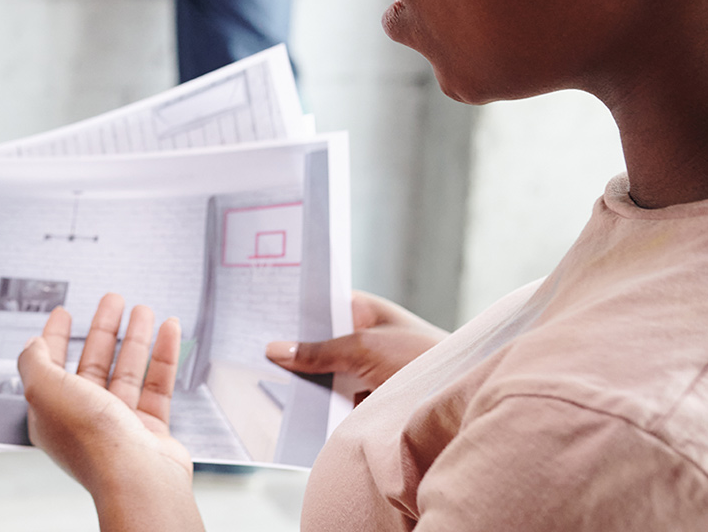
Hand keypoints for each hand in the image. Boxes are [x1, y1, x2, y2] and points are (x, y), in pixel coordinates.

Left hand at [19, 294, 196, 527]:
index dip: (55, 336)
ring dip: (135, 338)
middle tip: (113, 301)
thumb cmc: (90, 440)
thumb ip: (33, 361)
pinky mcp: (151, 430)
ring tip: (143, 310)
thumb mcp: (43, 389)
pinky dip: (164, 356)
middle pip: (92, 363)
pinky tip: (169, 330)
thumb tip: (32, 343)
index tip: (64, 312)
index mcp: (51, 413)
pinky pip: (157, 385)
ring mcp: (118, 425)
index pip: (50, 366)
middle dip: (102, 329)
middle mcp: (84, 419)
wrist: (136, 478)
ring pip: (127, 371)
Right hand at [265, 291, 447, 404]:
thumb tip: (276, 349)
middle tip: (248, 346)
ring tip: (257, 376)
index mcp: (366, 312)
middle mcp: (363, 338)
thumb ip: (320, 350)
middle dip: (289, 347)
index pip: (320, 302)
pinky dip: (314, 404)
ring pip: (321, 373)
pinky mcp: (364, 401)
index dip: (292, 307)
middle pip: (316, 341)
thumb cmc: (423, 360)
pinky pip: (331, 399)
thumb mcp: (365, 347)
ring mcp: (362, 371)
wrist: (459, 404)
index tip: (256, 310)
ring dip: (299, 379)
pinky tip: (286, 405)